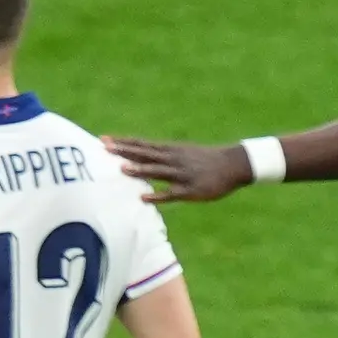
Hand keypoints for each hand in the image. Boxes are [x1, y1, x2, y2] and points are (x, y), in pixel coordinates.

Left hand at [104, 136, 250, 205]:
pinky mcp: (190, 189)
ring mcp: (181, 174)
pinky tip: (144, 198)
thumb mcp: (183, 153)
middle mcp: (173, 159)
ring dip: (140, 170)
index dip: (123, 142)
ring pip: (157, 171)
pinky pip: (172, 193)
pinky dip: (158, 195)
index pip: (141, 144)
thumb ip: (163, 156)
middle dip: (124, 151)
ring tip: (122, 169)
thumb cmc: (205, 161)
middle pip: (144, 154)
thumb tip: (143, 159)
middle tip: (104, 148)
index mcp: (170, 150)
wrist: (233, 164)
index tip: (103, 139)